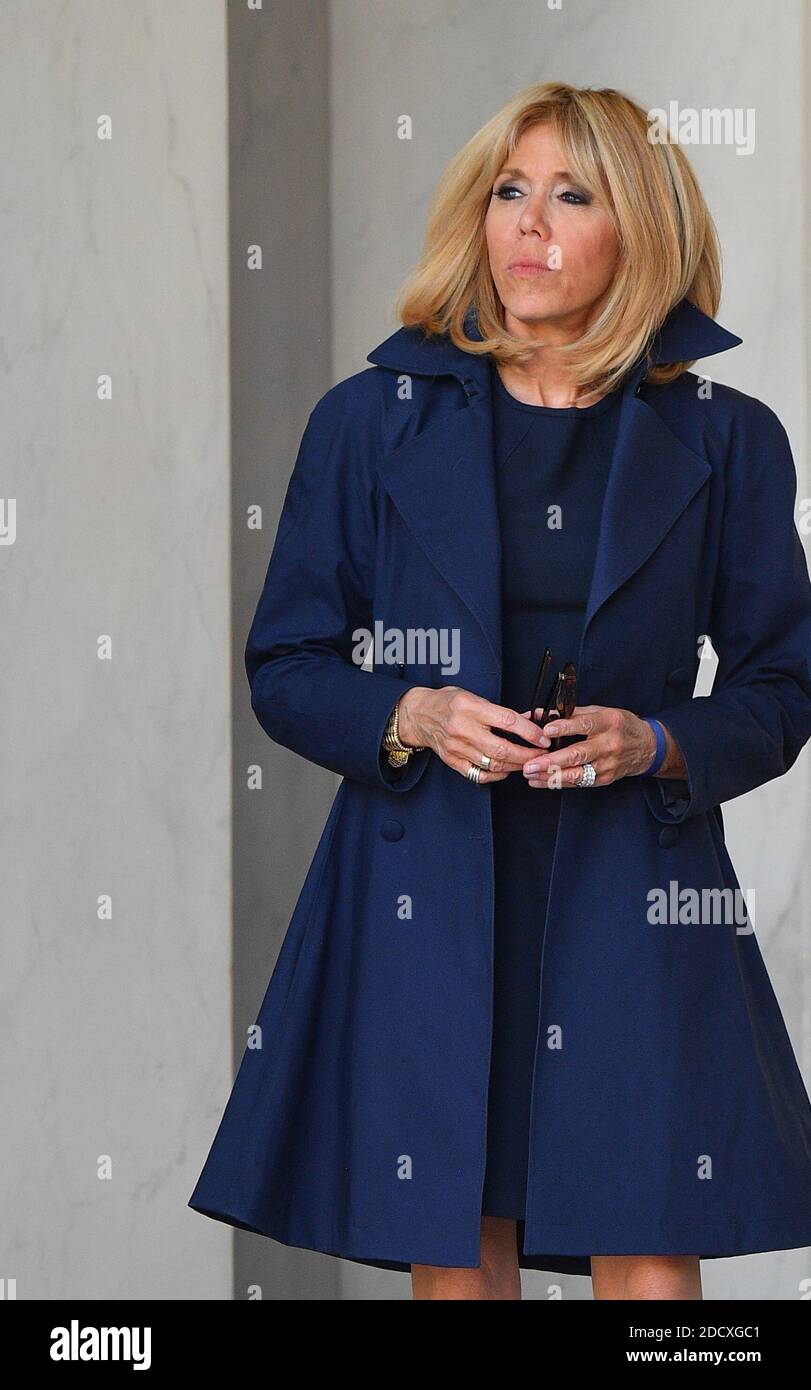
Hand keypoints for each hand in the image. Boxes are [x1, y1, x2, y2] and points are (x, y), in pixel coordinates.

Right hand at [397, 686, 550, 781]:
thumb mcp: (475, 697)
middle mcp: (462, 728)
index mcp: (469, 707)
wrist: (419, 714)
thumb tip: (530, 720)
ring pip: (492, 764)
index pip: (507, 721)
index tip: (543, 738)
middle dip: (526, 755)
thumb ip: (501, 711)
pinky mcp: (451, 760)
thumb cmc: (450, 702)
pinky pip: (478, 774)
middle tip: (541, 755)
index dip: (530, 732)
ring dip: (515, 766)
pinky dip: (496, 775)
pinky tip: (505, 770)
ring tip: (527, 763)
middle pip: (501, 748)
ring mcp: (455, 747)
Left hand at [520, 705, 680, 788]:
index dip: (565, 728)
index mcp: (608, 722)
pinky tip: (541, 781)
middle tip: (530, 764)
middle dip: (551, 761)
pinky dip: (558, 782)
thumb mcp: (602, 712)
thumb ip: (572, 713)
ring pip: (577, 773)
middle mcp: (609, 744)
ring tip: (530, 774)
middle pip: (578, 754)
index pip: (585, 725)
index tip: (546, 731)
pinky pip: (578, 782)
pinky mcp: (605, 779)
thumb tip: (542, 713)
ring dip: (551, 776)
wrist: (647, 747)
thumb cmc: (620, 726)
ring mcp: (608, 764)